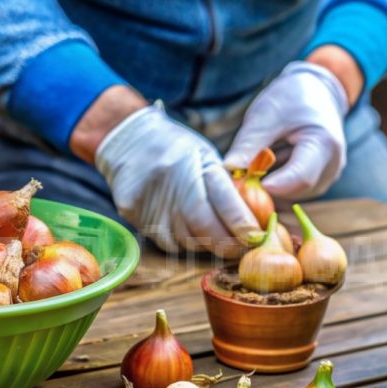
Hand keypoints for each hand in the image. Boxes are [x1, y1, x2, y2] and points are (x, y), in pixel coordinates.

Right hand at [96, 104, 260, 253]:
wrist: (130, 139)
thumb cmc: (178, 149)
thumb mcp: (206, 157)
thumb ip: (226, 187)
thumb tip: (252, 223)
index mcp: (192, 163)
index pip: (222, 201)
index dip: (241, 224)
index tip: (256, 236)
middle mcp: (169, 182)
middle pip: (203, 227)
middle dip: (228, 243)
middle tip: (242, 247)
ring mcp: (148, 199)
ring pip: (186, 240)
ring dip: (208, 245)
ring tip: (220, 240)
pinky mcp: (132, 212)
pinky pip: (166, 242)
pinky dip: (185, 244)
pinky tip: (193, 235)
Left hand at [224, 60, 350, 200]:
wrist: (317, 94)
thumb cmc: (292, 98)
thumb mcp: (267, 113)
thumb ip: (249, 143)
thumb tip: (229, 169)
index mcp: (324, 145)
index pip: (300, 177)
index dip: (271, 185)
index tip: (244, 185)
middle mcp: (331, 168)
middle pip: (293, 190)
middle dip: (263, 185)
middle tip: (240, 172)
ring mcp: (326, 178)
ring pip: (290, 195)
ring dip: (268, 183)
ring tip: (260, 157)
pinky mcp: (317, 183)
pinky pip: (291, 192)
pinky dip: (275, 182)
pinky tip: (270, 163)